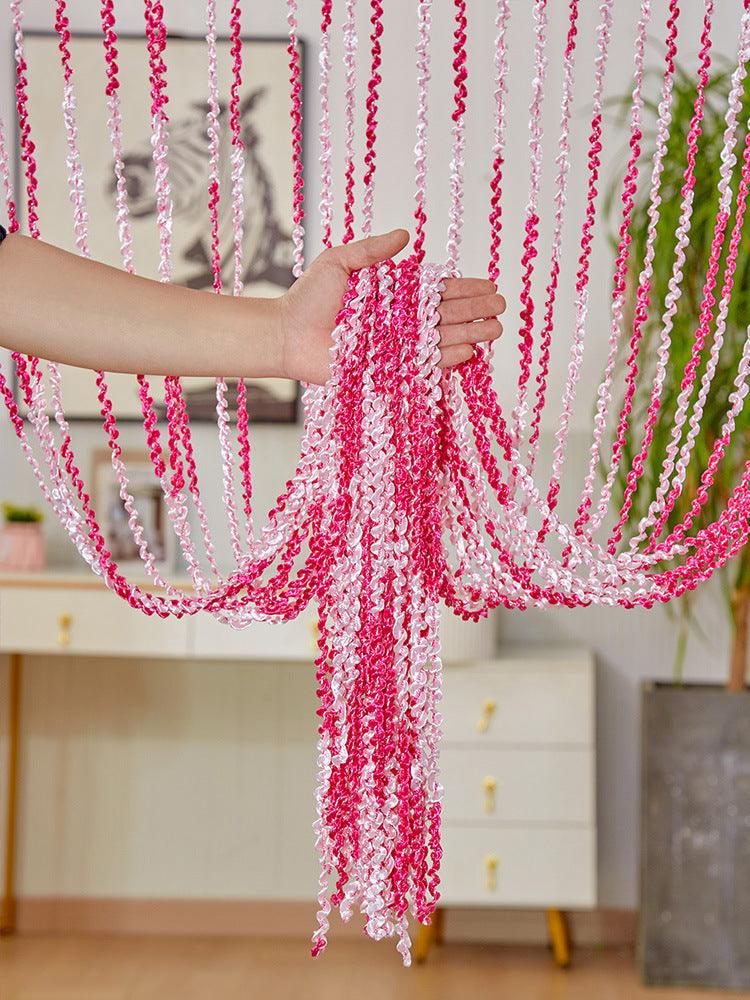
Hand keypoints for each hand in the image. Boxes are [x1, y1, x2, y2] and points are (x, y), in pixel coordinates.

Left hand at [277, 229, 504, 384]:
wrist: (287, 335)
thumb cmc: (308, 298)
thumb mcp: (339, 263)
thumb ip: (372, 250)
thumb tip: (407, 234)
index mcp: (395, 295)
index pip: (438, 290)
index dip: (465, 288)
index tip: (490, 285)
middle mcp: (402, 321)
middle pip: (447, 315)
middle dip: (476, 311)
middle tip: (500, 308)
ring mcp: (399, 346)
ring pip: (443, 340)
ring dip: (470, 335)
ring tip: (495, 330)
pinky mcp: (391, 369)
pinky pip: (425, 365)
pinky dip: (447, 359)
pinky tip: (469, 352)